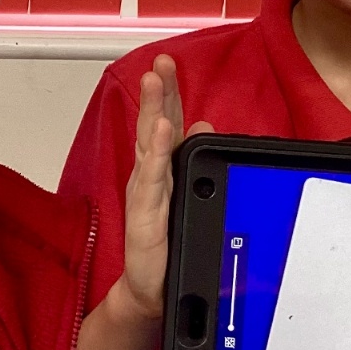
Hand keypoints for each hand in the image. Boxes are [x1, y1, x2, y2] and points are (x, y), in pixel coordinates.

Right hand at [118, 55, 212, 321]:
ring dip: (152, 111)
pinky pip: (153, 178)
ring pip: (149, 145)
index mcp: (162, 169)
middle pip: (153, 124)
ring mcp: (146, 192)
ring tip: (154, 83)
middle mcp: (150, 175)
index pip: (165, 122)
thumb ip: (190, 158)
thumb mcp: (185, 193)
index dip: (167, 92)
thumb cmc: (166, 242)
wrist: (150, 287)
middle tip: (160, 62)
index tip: (168, 62)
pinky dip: (158, 152)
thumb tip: (206, 123)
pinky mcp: (145, 214)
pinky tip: (161, 131)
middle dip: (156, 92)